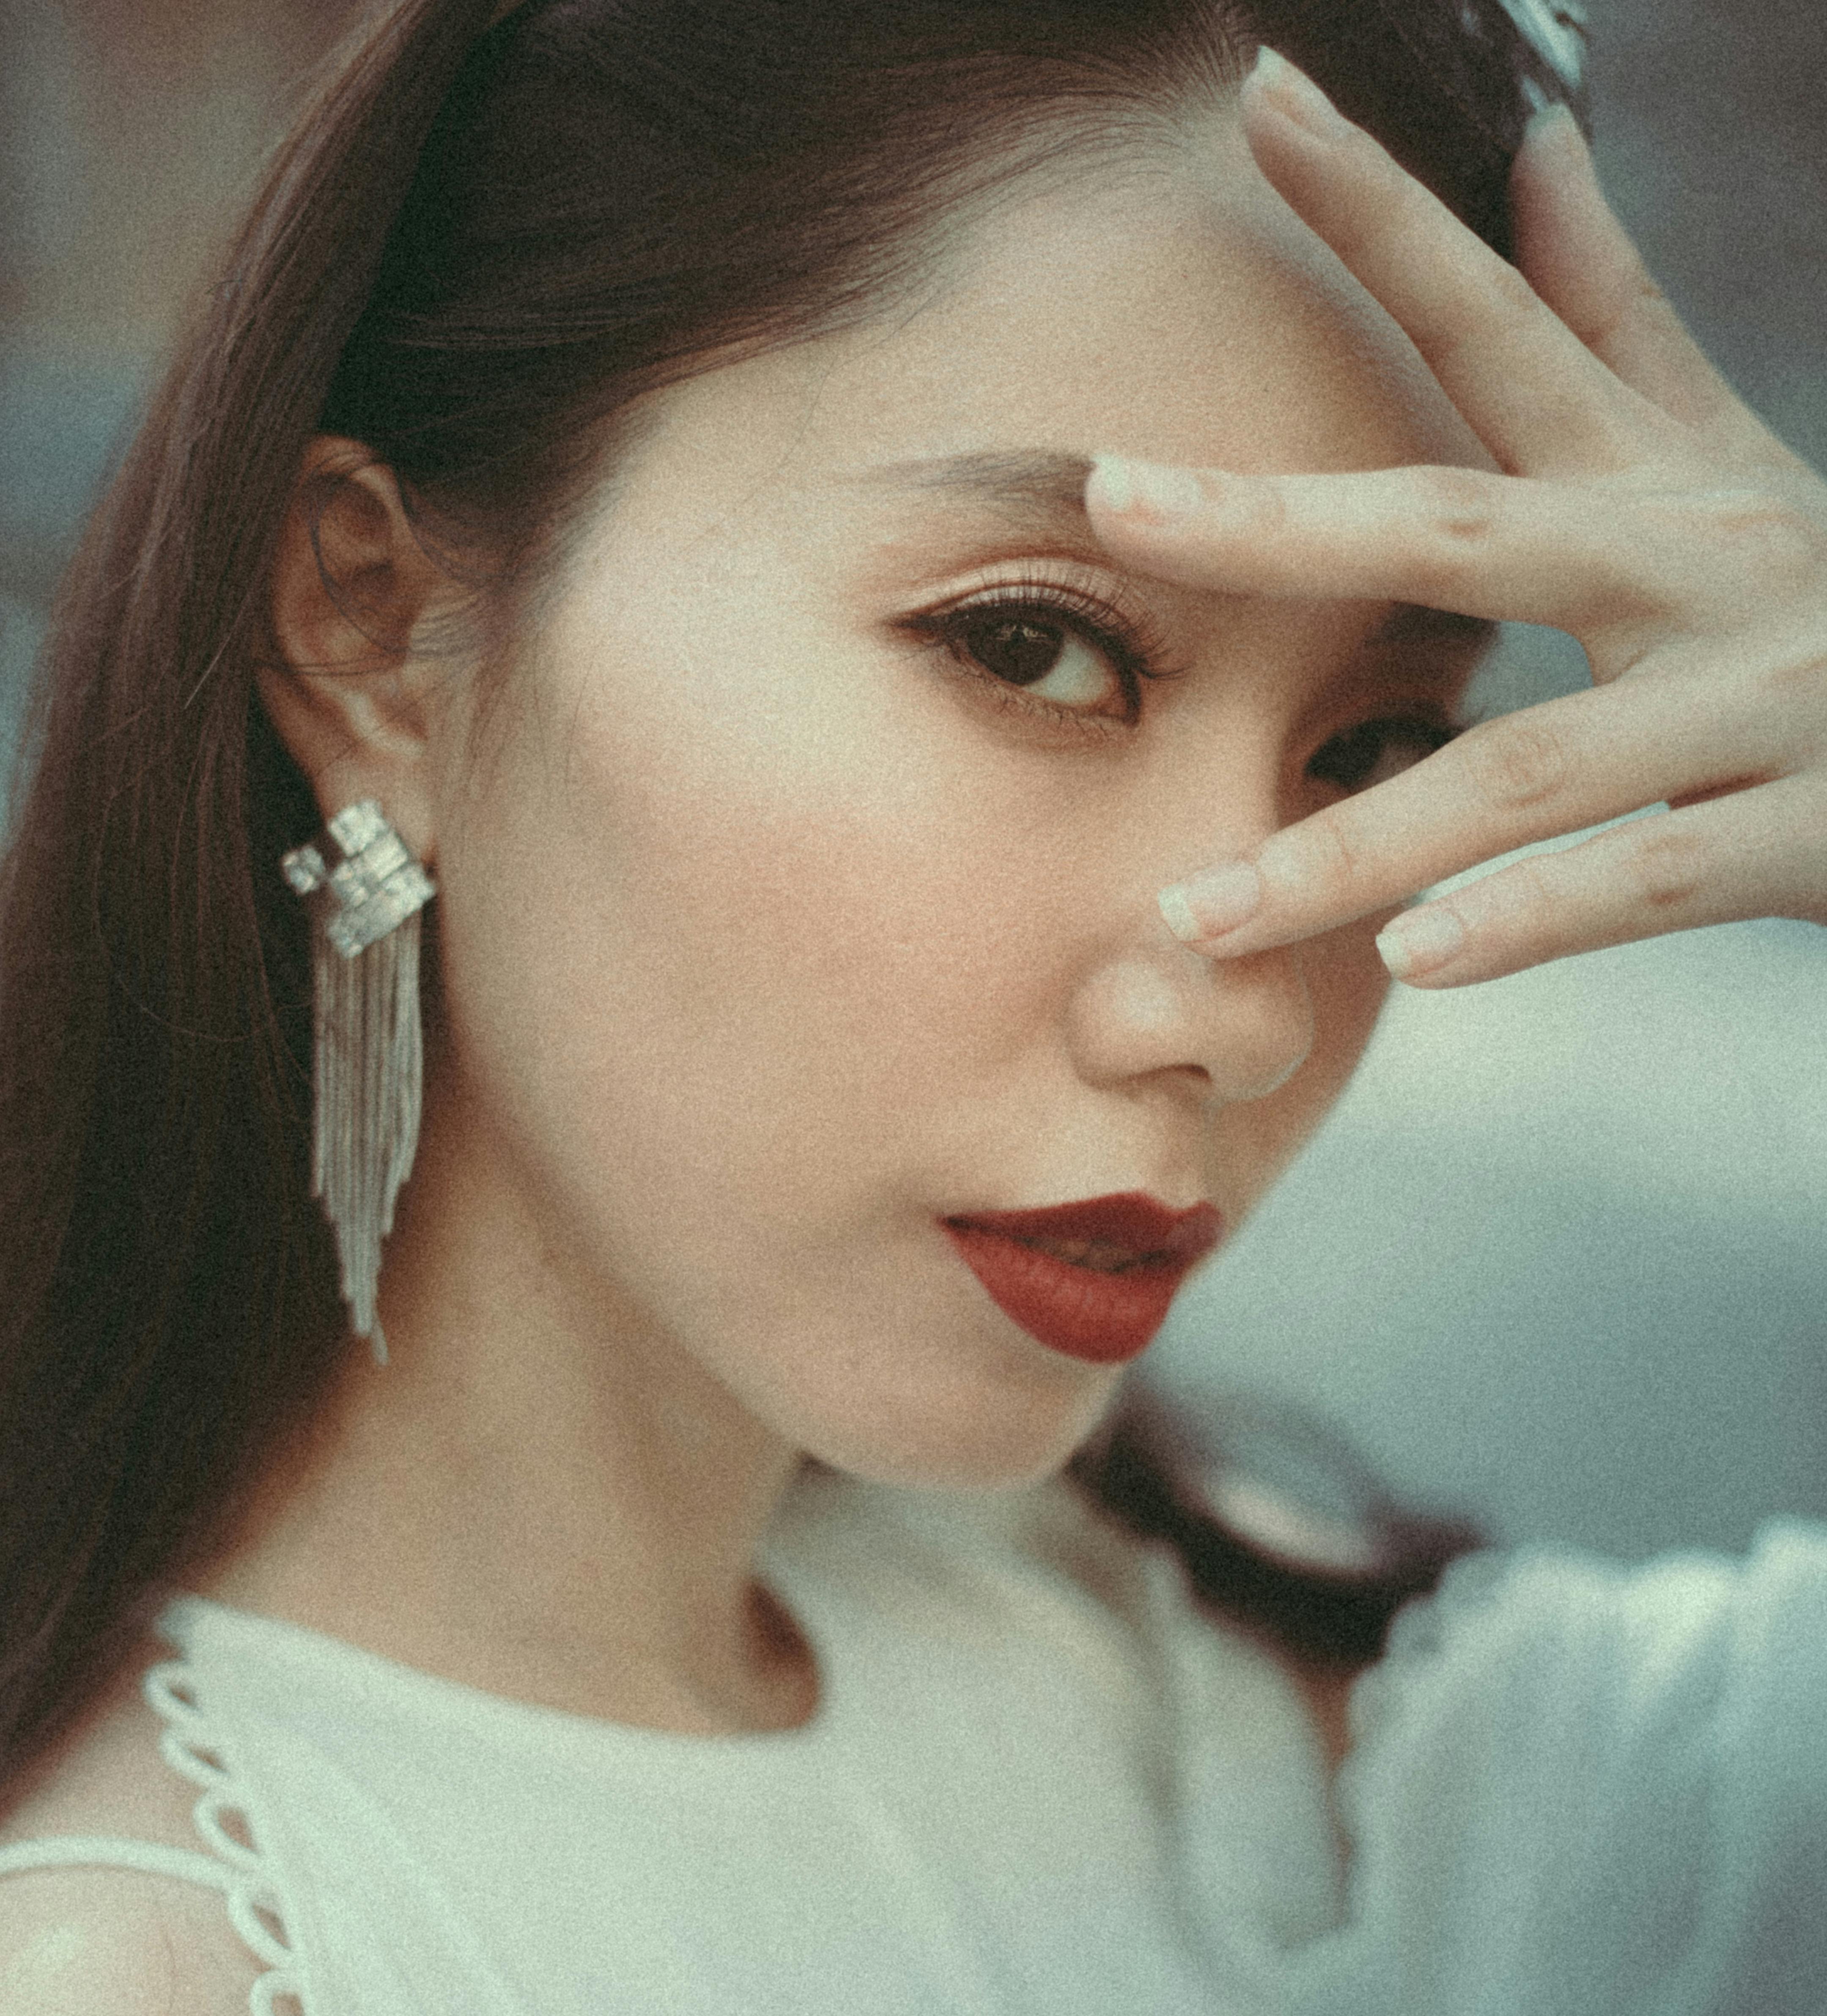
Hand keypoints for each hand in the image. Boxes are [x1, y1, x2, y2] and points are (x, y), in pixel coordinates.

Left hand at [1085, 50, 1826, 986]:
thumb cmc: (1820, 597)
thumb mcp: (1719, 458)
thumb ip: (1619, 318)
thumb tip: (1536, 142)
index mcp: (1660, 481)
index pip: (1503, 323)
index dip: (1384, 213)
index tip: (1260, 96)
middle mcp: (1700, 568)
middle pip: (1463, 530)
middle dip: (1283, 521)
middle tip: (1112, 502)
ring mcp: (1757, 699)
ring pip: (1527, 770)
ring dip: (1355, 844)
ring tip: (1198, 911)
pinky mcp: (1805, 831)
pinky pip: (1640, 884)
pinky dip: (1526, 925)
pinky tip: (1410, 963)